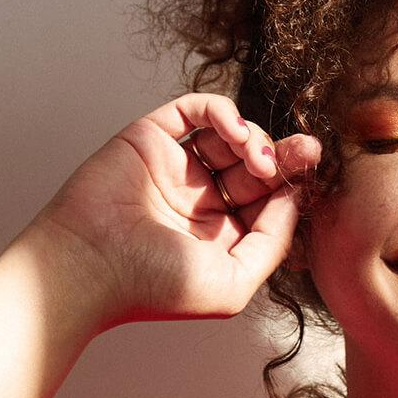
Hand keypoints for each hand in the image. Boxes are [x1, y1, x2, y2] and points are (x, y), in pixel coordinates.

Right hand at [27, 93, 319, 330]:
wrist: (86, 268)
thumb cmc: (153, 286)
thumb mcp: (234, 282)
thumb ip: (273, 243)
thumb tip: (294, 198)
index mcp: (222, 234)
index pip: (269, 199)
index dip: (292, 185)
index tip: (311, 177)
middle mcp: (201, 199)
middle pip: (257, 165)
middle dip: (286, 156)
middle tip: (308, 150)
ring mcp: (177, 167)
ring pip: (232, 136)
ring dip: (256, 138)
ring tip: (259, 157)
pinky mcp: (151, 138)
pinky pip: (196, 111)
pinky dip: (223, 112)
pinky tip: (237, 132)